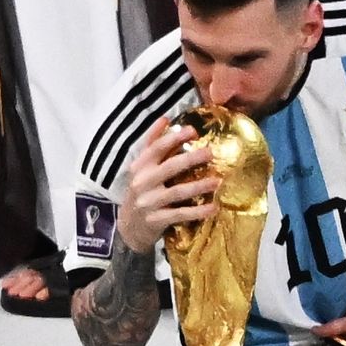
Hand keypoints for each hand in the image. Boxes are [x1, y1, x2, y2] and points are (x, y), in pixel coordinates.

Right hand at [116, 117, 216, 254]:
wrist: (128, 227)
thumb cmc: (141, 191)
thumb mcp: (141, 168)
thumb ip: (153, 145)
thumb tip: (166, 118)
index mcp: (140, 166)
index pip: (156, 147)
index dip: (174, 137)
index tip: (193, 130)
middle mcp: (142, 182)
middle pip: (169, 167)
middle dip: (191, 159)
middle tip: (210, 152)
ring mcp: (149, 202)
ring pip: (177, 192)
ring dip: (198, 186)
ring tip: (217, 181)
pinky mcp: (156, 220)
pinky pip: (180, 214)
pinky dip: (198, 211)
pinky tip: (213, 207)